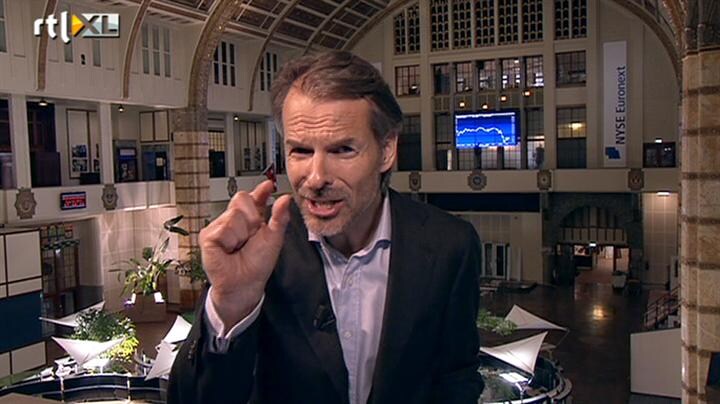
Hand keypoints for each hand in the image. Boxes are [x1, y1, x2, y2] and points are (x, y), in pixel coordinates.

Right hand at [199, 180, 291, 326]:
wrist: (246, 282)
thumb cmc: (258, 264)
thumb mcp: (274, 237)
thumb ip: (279, 216)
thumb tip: (285, 198)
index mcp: (250, 219)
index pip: (254, 197)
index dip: (261, 190)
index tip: (269, 185)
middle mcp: (233, 220)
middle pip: (242, 199)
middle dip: (252, 219)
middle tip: (250, 237)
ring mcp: (219, 226)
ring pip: (233, 214)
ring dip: (242, 232)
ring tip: (239, 246)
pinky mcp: (208, 236)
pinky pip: (223, 227)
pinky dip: (230, 239)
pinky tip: (228, 249)